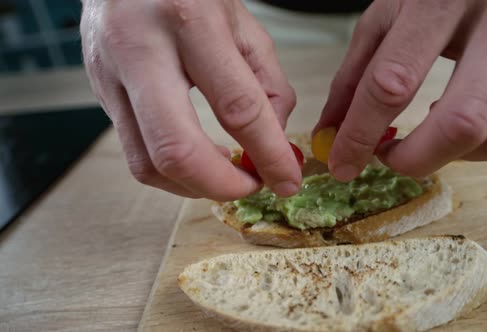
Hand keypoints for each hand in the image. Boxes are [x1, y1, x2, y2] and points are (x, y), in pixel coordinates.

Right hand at [80, 0, 299, 200]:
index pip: (237, 107)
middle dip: (222, 186)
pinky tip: (198, 159)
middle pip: (177, 151)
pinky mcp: (98, 93)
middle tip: (251, 186)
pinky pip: (135, 152)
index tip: (288, 178)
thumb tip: (275, 142)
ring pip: (147, 164)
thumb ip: (268, 83)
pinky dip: (173, 170)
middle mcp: (139, 50)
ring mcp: (109, 75)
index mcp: (189, 20)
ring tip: (226, 174)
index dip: (269, 154)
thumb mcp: (242, 23)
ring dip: (194, 185)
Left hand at [315, 0, 486, 180]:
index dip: (360, 133)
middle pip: (463, 121)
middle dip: (417, 159)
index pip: (393, 80)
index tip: (342, 164)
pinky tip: (486, 115)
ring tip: (444, 123)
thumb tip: (330, 135)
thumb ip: (356, 75)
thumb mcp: (389, 14)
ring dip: (463, 152)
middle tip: (393, 160)